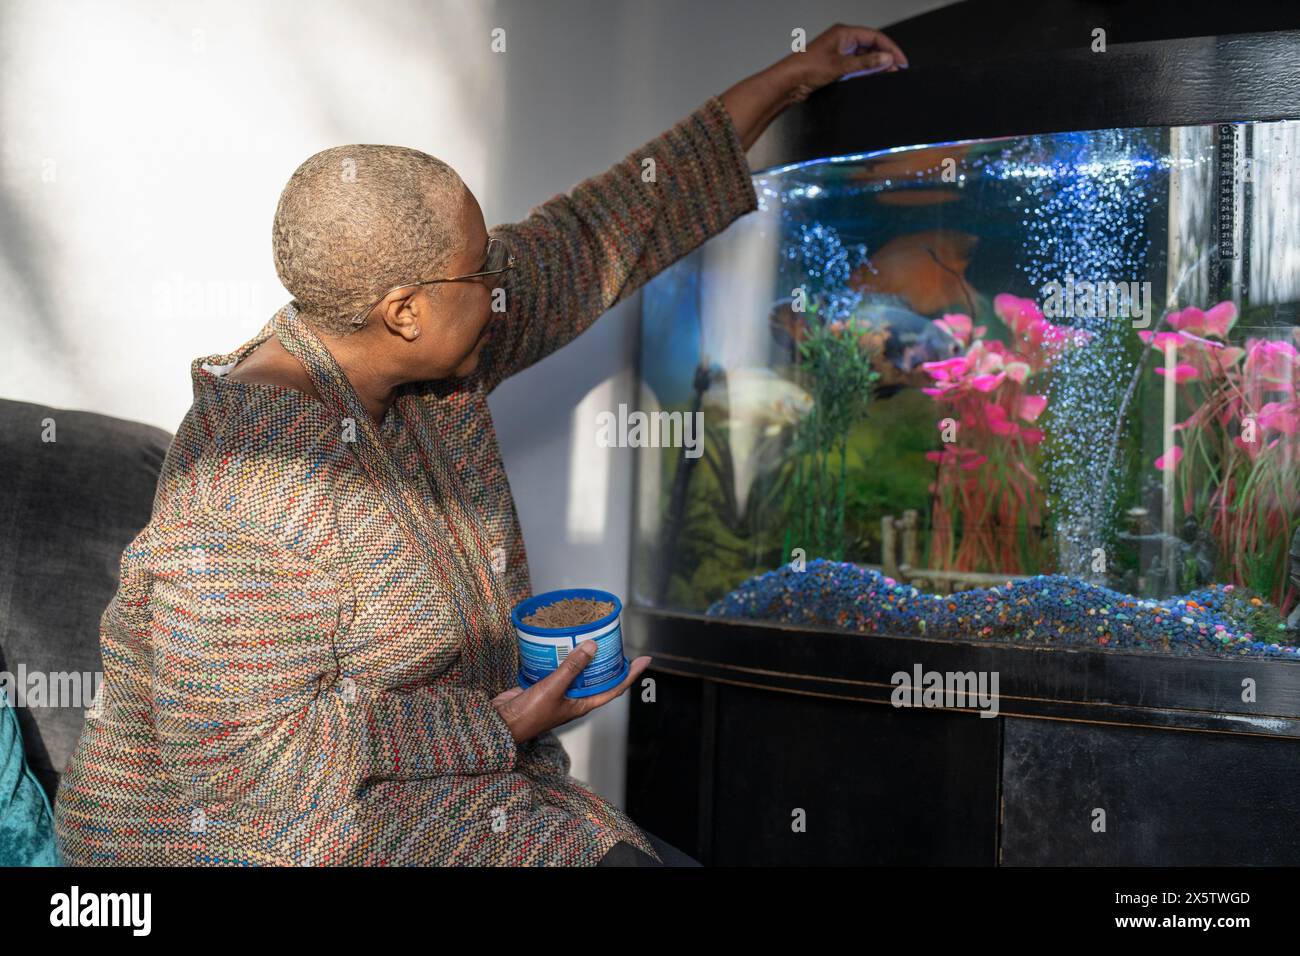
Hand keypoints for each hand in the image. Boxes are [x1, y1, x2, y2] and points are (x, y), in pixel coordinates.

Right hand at [491, 641, 651, 744]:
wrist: (501, 722)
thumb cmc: (529, 715)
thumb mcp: (554, 689)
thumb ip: (572, 667)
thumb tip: (592, 647)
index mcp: (582, 704)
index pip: (614, 688)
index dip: (630, 675)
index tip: (644, 660)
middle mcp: (574, 698)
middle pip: (598, 677)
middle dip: (608, 661)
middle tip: (616, 641)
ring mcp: (560, 691)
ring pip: (578, 671)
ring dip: (585, 655)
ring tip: (592, 635)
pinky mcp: (544, 684)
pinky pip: (559, 667)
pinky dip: (563, 655)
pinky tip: (562, 642)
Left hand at [719, 24, 907, 149]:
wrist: (787, 83)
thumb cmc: (806, 68)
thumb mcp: (840, 66)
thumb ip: (865, 63)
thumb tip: (885, 59)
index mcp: (843, 33)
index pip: (875, 37)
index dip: (890, 48)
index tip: (901, 61)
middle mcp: (841, 41)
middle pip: (871, 47)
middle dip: (884, 58)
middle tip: (897, 71)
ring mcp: (838, 54)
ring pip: (863, 58)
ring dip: (875, 66)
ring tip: (887, 76)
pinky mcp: (834, 67)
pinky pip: (855, 68)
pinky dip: (864, 73)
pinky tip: (870, 80)